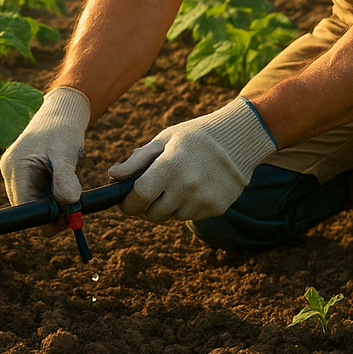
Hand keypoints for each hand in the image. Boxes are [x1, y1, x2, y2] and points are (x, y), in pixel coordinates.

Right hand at [0, 87, 90, 235]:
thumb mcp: (66, 152)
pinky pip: (38, 196)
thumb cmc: (62, 128)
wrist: (61, 113)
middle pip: (27, 208)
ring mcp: (16, 175)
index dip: (45, 216)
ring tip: (71, 188)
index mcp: (16, 167)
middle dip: (51, 211)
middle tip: (75, 208)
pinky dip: (53, 196)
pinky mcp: (25, 176)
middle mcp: (11, 173)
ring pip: (34, 204)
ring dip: (53, 203)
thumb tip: (69, 201)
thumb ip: (66, 176)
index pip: (24, 206)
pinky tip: (65, 185)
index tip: (68, 215)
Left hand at [109, 98, 277, 221]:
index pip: (140, 196)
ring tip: (176, 185)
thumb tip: (113, 176)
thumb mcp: (165, 140)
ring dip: (167, 207)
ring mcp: (204, 199)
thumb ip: (138, 160)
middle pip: (154, 213)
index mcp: (171, 165)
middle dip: (146, 208)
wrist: (239, 140)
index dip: (129, 204)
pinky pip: (191, 216)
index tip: (125, 203)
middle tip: (148, 196)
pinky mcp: (216, 208)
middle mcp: (188, 185)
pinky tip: (194, 188)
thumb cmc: (195, 137)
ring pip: (172, 217)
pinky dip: (186, 207)